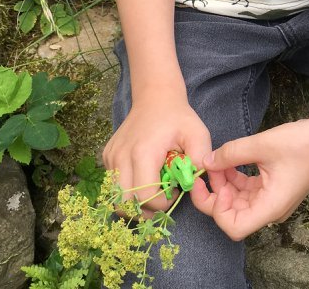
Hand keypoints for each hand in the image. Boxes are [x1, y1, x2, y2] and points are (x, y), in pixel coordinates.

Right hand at [101, 96, 210, 218]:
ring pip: (115, 197)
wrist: (155, 97)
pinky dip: (126, 189)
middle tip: (161, 199)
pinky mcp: (107, 156)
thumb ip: (201, 158)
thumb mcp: (198, 134)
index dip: (161, 203)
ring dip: (133, 202)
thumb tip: (197, 182)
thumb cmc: (178, 117)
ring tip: (152, 191)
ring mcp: (111, 157)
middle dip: (144, 209)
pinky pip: (112, 184)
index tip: (174, 192)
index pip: (145, 196)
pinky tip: (142, 177)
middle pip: (125, 203)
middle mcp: (121, 157)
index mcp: (144, 153)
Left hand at [189, 119, 308, 239]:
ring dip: (225, 185)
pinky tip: (228, 162)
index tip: (213, 183)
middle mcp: (271, 210)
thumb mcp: (262, 144)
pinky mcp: (274, 190)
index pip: (234, 227)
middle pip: (233, 216)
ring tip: (217, 162)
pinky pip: (248, 192)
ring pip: (239, 203)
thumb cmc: (302, 142)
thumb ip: (230, 154)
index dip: (217, 209)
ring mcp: (273, 201)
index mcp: (271, 207)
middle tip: (207, 169)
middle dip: (216, 194)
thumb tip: (206, 161)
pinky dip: (235, 179)